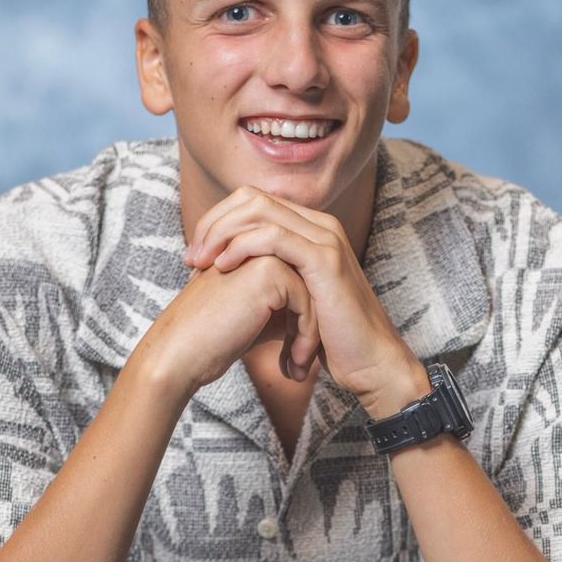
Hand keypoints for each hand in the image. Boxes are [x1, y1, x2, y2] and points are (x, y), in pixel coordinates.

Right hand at [137, 255, 319, 399]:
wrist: (182, 353)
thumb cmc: (217, 338)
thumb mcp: (261, 315)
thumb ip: (289, 303)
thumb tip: (325, 311)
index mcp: (255, 248)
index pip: (304, 280)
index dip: (305, 320)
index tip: (299, 356)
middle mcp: (261, 242)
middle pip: (312, 285)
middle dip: (312, 327)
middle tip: (303, 364)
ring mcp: (265, 252)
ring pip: (314, 294)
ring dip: (311, 336)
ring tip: (299, 369)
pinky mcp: (269, 270)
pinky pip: (307, 303)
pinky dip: (306, 338)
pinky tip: (293, 367)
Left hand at [184, 186, 430, 415]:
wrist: (370, 363)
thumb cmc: (330, 338)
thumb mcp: (291, 299)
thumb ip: (267, 277)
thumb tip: (223, 274)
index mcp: (310, 228)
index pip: (253, 201)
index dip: (218, 220)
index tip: (195, 253)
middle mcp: (319, 224)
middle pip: (252, 198)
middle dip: (213, 223)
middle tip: (191, 257)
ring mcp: (325, 238)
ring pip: (259, 210)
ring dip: (221, 233)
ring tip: (200, 263)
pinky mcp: (325, 259)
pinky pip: (273, 237)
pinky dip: (241, 247)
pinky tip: (223, 267)